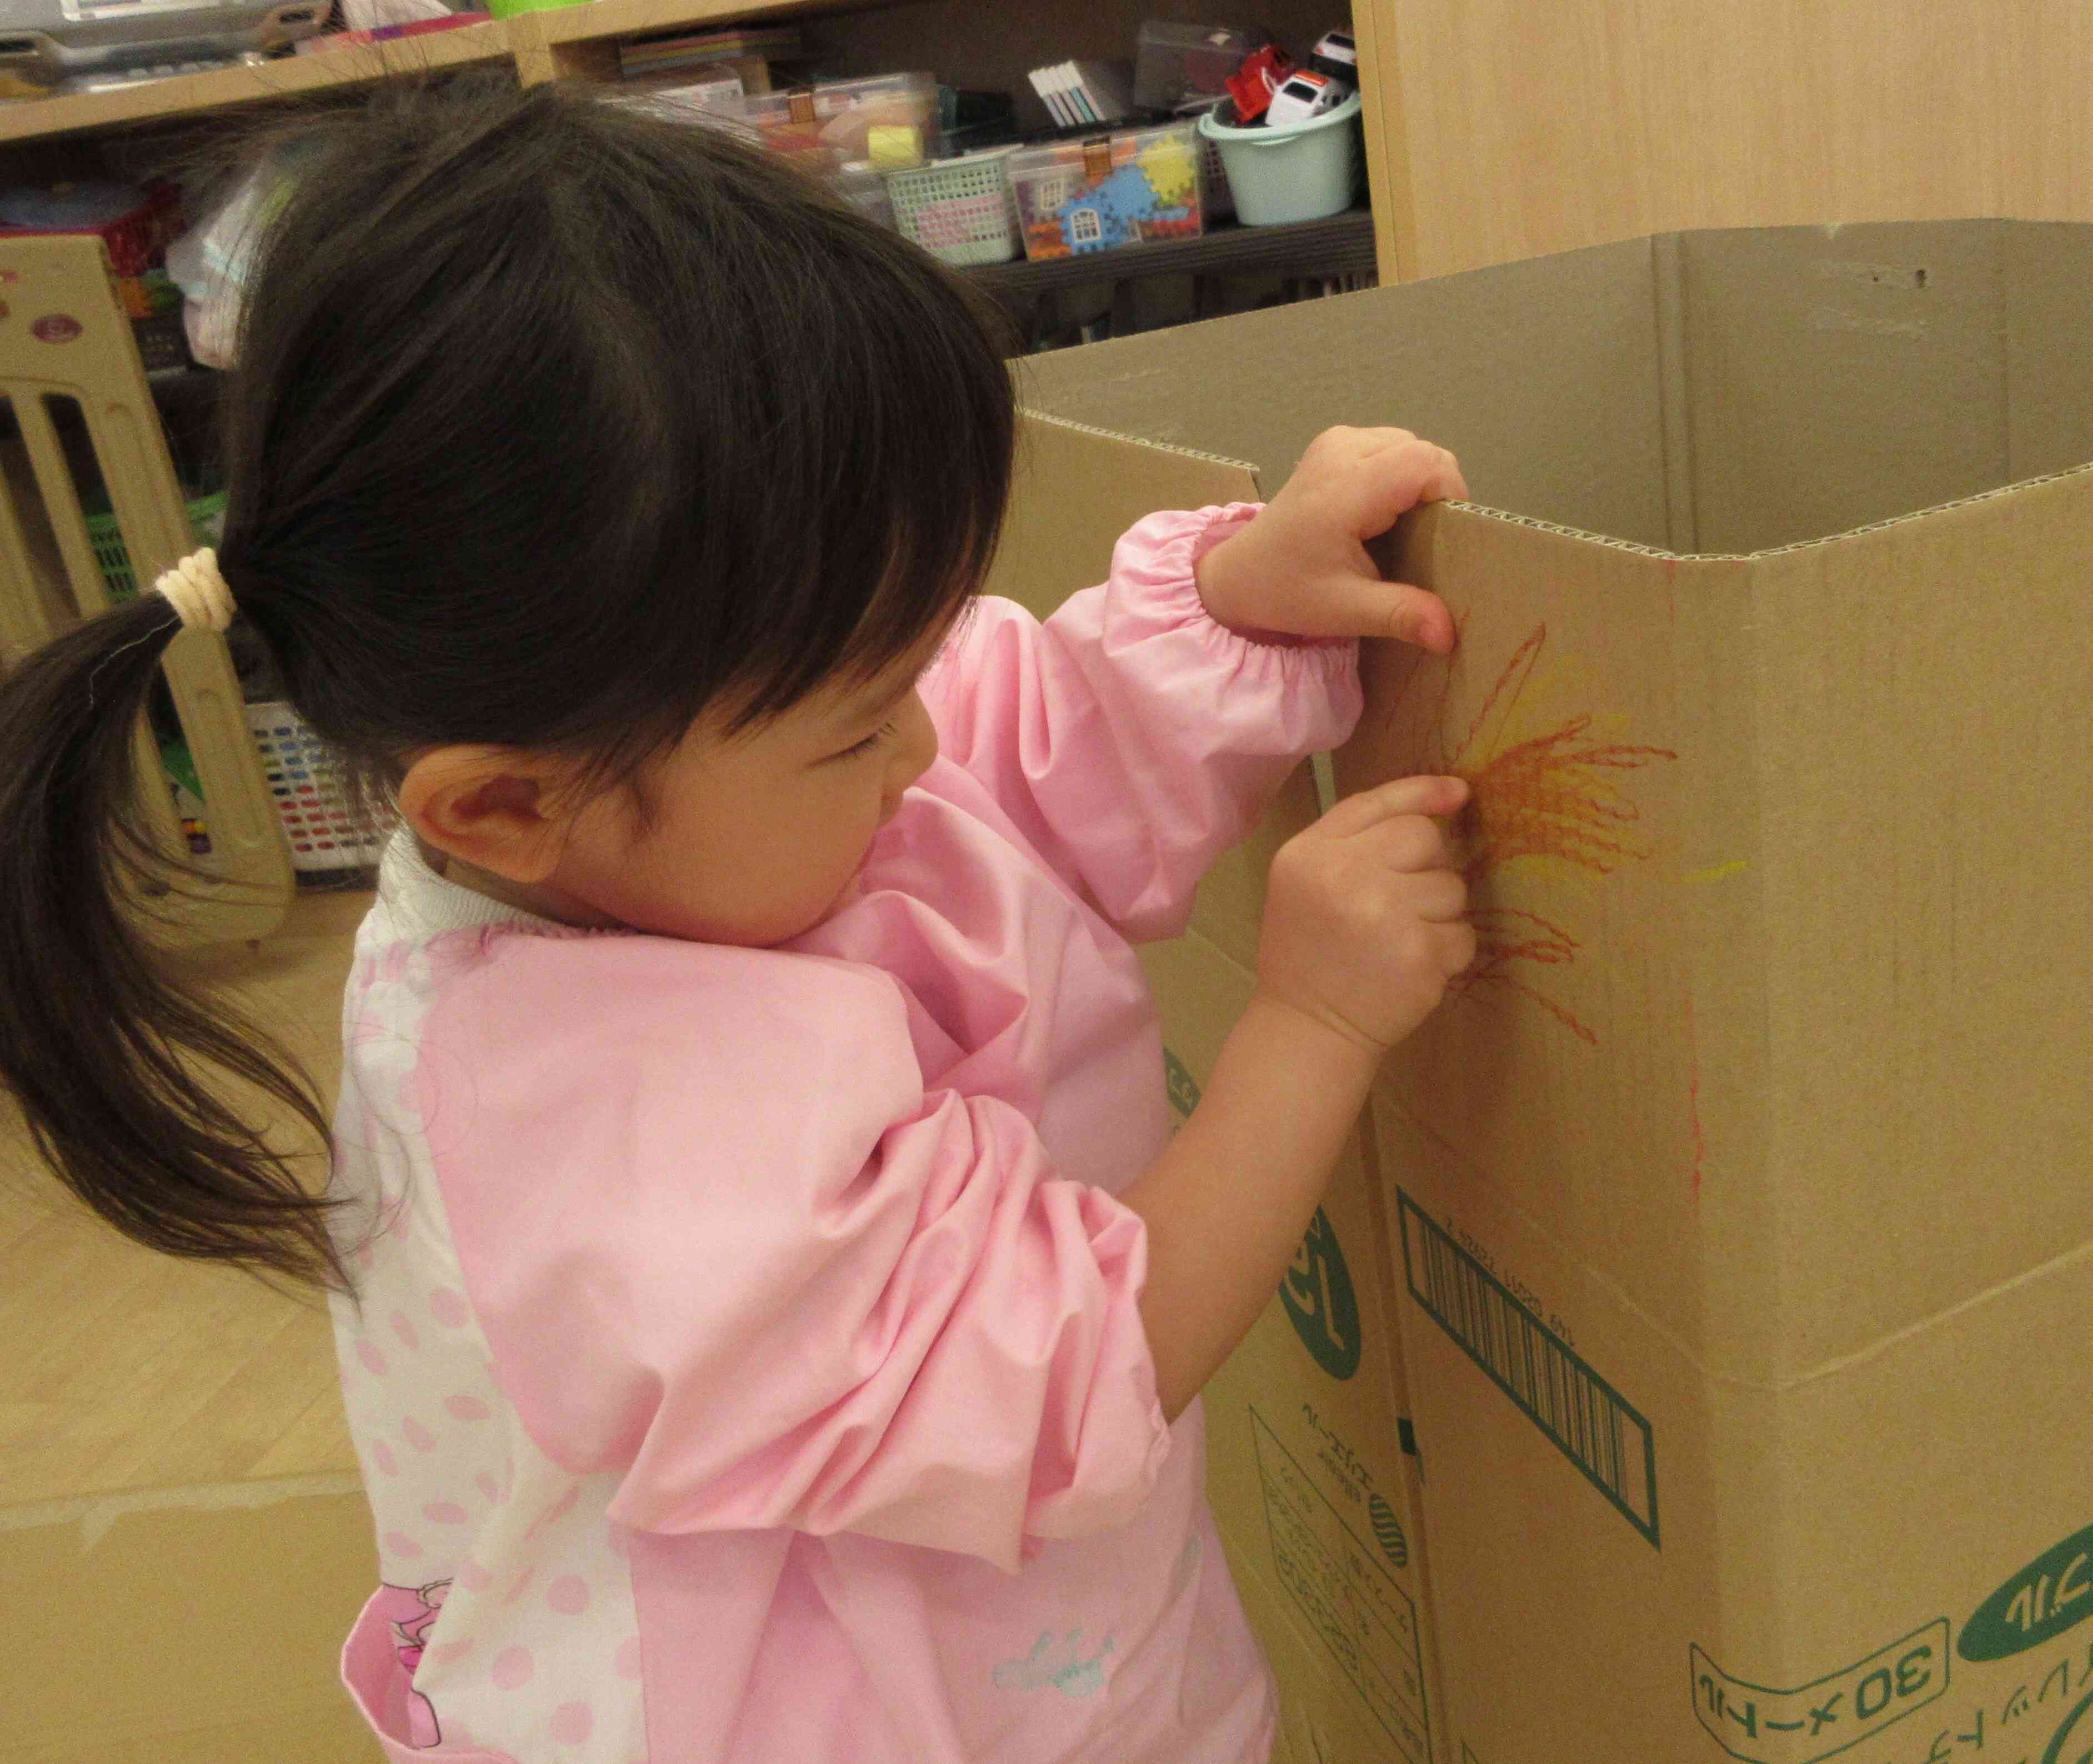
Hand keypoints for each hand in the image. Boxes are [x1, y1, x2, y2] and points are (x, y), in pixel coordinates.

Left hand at [1195, 426, 1467, 653]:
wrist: (1240, 575)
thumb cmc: (1287, 591)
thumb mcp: (1345, 610)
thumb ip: (1400, 615)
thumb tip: (1448, 635)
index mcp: (1345, 488)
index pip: (1427, 464)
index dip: (1450, 497)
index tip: (1445, 539)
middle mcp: (1342, 451)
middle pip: (1424, 453)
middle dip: (1437, 495)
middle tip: (1425, 543)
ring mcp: (1336, 442)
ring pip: (1410, 447)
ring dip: (1419, 485)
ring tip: (1401, 530)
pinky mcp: (1334, 444)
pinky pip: (1390, 447)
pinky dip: (1399, 476)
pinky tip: (1382, 513)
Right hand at [1255, 774, 1475, 1054]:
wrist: (1307, 1028)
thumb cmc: (1310, 950)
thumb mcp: (1306, 880)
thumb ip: (1357, 837)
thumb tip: (1451, 795)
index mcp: (1309, 854)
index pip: (1377, 804)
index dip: (1423, 793)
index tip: (1459, 794)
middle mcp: (1344, 876)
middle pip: (1423, 838)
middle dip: (1426, 866)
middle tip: (1400, 903)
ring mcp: (1384, 915)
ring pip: (1451, 888)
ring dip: (1438, 914)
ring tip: (1400, 941)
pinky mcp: (1419, 954)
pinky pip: (1462, 934)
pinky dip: (1447, 952)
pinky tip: (1412, 967)